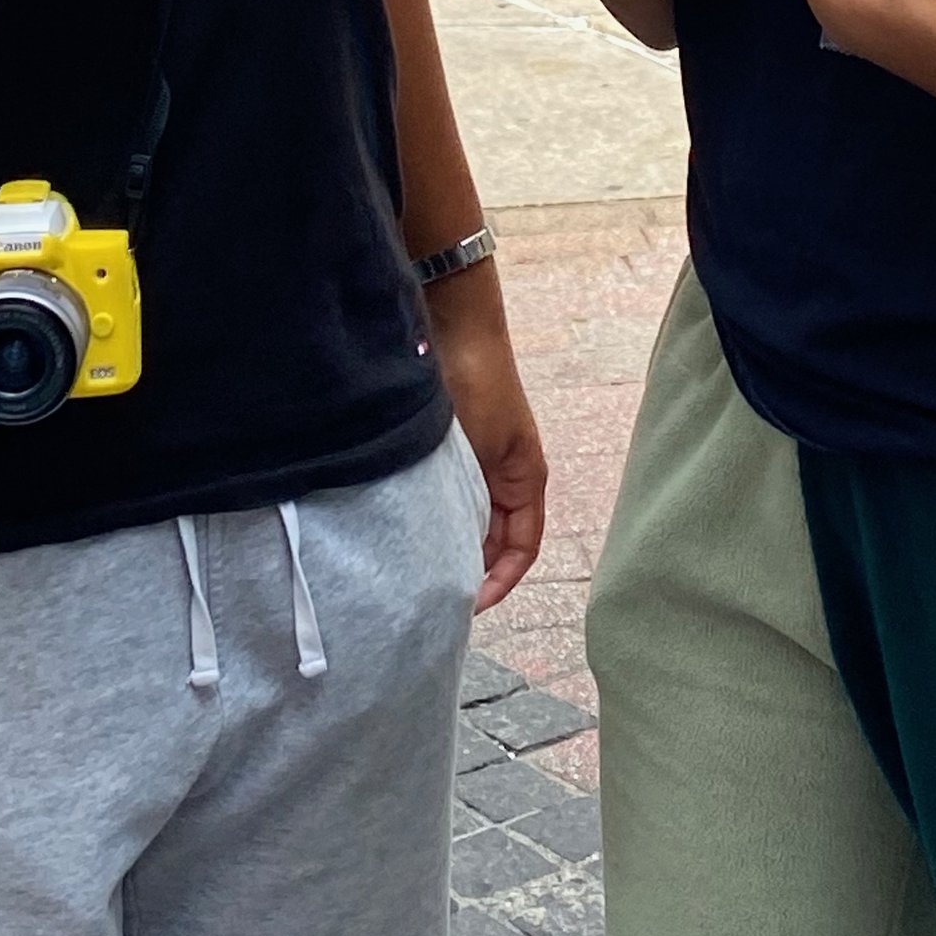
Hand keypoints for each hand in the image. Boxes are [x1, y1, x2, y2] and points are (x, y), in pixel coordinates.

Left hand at [423, 270, 547, 611]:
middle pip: (494, 540)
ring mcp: (479, 461)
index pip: (522, 549)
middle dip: (471, 568)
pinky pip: (450, 495)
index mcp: (525, 480)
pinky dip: (437, 514)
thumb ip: (469, 500)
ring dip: (452, 541)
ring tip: (421, 568)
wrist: (456, 328)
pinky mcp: (454, 448)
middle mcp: (506, 475)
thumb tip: (450, 552)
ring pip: (469, 519)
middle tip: (436, 594)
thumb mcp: (478, 453)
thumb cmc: (477, 387)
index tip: (468, 606)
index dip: (500, 583)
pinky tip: (410, 526)